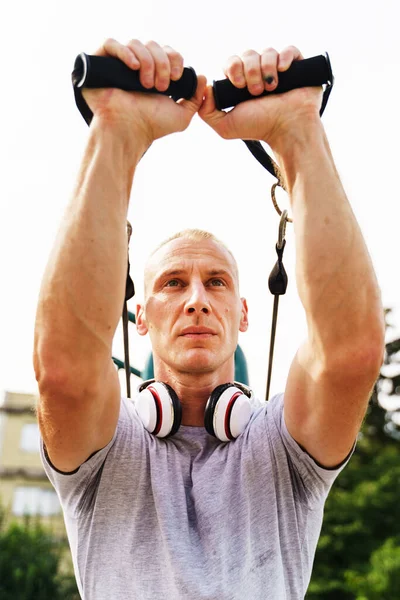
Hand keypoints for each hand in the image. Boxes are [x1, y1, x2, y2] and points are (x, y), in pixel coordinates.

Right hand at [83, 38, 206, 149]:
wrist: (129, 132)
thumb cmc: (151, 126)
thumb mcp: (182, 116)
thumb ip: (195, 98)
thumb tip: (201, 77)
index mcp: (154, 73)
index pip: (166, 51)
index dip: (174, 59)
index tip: (176, 77)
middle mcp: (135, 66)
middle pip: (153, 45)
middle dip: (162, 63)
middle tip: (162, 86)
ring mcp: (117, 64)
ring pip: (135, 43)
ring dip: (147, 62)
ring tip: (146, 84)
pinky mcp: (100, 63)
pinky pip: (110, 43)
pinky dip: (125, 52)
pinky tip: (134, 67)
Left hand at [198, 46, 322, 149]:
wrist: (287, 130)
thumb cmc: (259, 128)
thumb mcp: (226, 126)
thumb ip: (207, 112)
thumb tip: (204, 90)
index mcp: (243, 82)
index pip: (232, 62)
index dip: (234, 68)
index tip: (238, 85)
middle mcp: (259, 73)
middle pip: (248, 54)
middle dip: (250, 71)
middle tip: (256, 91)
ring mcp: (278, 69)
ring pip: (268, 52)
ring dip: (266, 69)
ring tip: (271, 89)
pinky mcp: (297, 66)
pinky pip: (289, 50)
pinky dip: (284, 58)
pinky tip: (283, 73)